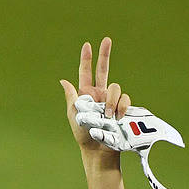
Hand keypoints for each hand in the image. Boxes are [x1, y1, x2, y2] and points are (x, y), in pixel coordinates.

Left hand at [60, 37, 130, 151]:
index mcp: (86, 94)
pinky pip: (125, 99)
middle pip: (103, 70)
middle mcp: (99, 94)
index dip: (86, 59)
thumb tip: (63, 81)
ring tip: (107, 115)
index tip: (87, 45)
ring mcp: (111, 100)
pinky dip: (121, 107)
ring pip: (115, 87)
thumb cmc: (83, 134)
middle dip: (104, 54)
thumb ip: (71, 97)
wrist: (98, 149)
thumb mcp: (74, 115)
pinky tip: (117, 117)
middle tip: (107, 39)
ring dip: (111, 101)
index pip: (86, 73)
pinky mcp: (122, 108)